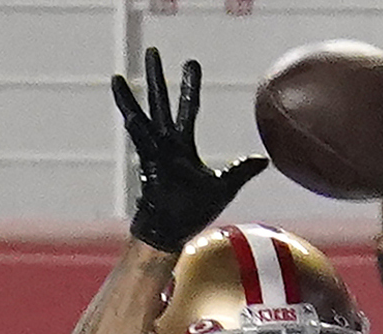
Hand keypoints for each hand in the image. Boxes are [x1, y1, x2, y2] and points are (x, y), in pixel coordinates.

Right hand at [112, 50, 265, 252]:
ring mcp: (152, 153)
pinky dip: (133, 128)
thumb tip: (264, 160)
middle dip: (156, 78)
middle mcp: (165, 144)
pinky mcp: (147, 165)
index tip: (190, 63)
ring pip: (141, 118)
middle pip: (160, 103)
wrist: (172, 232)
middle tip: (153, 52)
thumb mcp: (224, 187)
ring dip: (130, 99)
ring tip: (118, 77)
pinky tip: (127, 115)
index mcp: (182, 145)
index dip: (189, 86)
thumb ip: (241, 171)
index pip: (188, 108)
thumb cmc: (193, 212)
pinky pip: (139, 143)